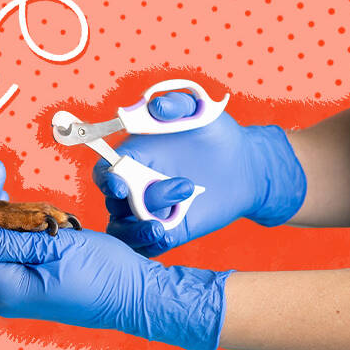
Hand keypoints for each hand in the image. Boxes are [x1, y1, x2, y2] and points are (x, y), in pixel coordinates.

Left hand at [0, 152, 228, 349]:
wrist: (137, 297)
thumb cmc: (105, 273)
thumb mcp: (54, 248)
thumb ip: (6, 240)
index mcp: (6, 287)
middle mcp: (4, 291)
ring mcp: (15, 287)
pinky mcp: (27, 279)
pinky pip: (4, 246)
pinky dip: (5, 218)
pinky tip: (6, 193)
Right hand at [93, 92, 305, 255]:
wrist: (246, 165)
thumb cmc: (215, 134)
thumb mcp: (199, 111)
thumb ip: (176, 104)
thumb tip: (155, 106)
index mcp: (132, 158)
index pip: (104, 172)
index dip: (105, 180)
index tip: (120, 185)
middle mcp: (135, 186)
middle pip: (114, 203)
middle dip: (137, 201)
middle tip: (184, 186)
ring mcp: (150, 211)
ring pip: (123, 229)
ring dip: (136, 230)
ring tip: (161, 228)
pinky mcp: (168, 230)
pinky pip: (146, 245)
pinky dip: (149, 243)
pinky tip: (165, 234)